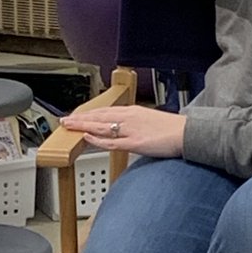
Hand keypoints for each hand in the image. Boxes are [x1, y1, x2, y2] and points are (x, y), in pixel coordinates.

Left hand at [61, 105, 184, 156]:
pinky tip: (86, 136)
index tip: (77, 115)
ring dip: (82, 125)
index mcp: (132, 111)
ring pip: (100, 126)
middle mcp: (128, 117)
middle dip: (79, 117)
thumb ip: (134, 124)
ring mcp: (130, 129)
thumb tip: (124, 130)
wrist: (187, 133)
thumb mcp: (149, 121)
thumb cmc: (172, 129)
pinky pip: (110, 141)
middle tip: (64, 119)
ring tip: (68, 126)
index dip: (88, 113)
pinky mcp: (134, 142)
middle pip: (98, 115)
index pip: (104, 110)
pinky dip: (96, 139)